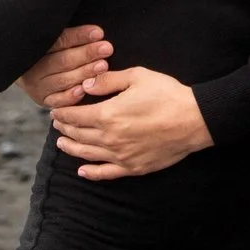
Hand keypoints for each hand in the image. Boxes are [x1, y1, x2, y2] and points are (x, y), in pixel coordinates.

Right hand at [16, 24, 111, 109]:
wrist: (36, 75)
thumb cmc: (56, 53)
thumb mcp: (60, 41)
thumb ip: (73, 37)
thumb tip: (96, 31)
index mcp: (38, 47)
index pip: (60, 40)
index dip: (79, 36)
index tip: (98, 33)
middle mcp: (35, 67)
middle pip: (63, 60)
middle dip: (87, 54)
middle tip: (106, 49)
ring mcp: (38, 86)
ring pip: (63, 79)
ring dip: (84, 73)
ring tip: (103, 66)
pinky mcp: (45, 101)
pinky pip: (58, 100)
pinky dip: (70, 96)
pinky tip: (84, 90)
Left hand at [49, 67, 211, 178]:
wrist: (193, 120)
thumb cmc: (167, 95)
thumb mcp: (137, 77)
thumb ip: (108, 80)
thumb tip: (86, 84)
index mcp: (108, 114)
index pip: (75, 115)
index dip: (62, 112)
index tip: (56, 109)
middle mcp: (110, 138)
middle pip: (78, 135)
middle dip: (64, 128)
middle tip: (57, 124)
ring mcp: (121, 155)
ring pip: (87, 154)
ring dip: (71, 148)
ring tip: (61, 143)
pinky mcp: (133, 167)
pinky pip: (106, 173)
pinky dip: (91, 173)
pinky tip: (82, 171)